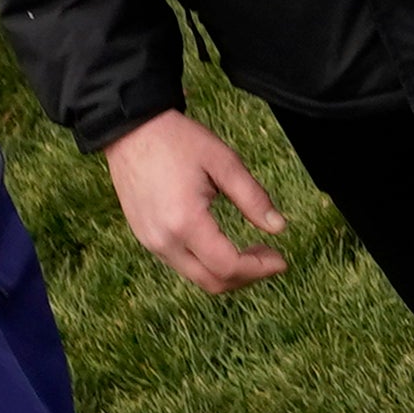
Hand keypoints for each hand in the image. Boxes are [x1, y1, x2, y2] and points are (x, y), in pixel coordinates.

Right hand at [103, 109, 286, 294]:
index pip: (227, 266)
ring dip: (228, 272)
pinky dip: (207, 264)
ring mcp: (151, 242)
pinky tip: (223, 244)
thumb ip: (253, 197)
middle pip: (212, 282)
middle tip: (270, 257)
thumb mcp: (223, 162)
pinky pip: (181, 264)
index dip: (259, 269)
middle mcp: (164, 240)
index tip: (282, 260)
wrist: (131, 130)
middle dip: (247, 276)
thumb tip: (279, 227)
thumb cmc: (177, 140)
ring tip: (252, 250)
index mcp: (185, 221)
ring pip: (197, 276)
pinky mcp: (146, 237)